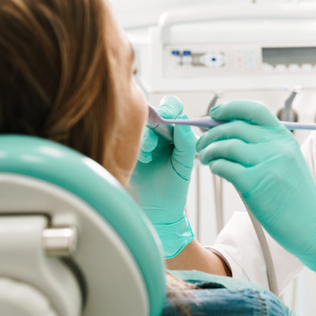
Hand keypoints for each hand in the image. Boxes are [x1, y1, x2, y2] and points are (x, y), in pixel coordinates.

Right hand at [130, 95, 196, 257]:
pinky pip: (129, 139)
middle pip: (155, 111)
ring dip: (147, 135)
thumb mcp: (185, 164)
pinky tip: (144, 159)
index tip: (170, 116)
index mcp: (176, 131)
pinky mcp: (130, 150)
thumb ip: (186, 142)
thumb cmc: (175, 185)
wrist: (159, 208)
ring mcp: (143, 140)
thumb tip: (182, 121)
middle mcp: (159, 132)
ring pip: (141, 125)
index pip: (173, 108)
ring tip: (151, 150)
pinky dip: (138, 146)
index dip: (171, 107)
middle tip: (159, 123)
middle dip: (157, 116)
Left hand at [195, 100, 315, 293]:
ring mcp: (266, 164)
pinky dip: (215, 166)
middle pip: (234, 127)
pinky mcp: (255, 184)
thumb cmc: (296, 196)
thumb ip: (264, 146)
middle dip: (211, 133)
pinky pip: (224, 167)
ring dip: (209, 150)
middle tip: (203, 143)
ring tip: (206, 158)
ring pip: (225, 145)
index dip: (230, 108)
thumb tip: (227, 133)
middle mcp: (276, 146)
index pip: (254, 109)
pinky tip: (216, 170)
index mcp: (284, 137)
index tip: (215, 113)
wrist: (312, 225)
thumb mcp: (287, 162)